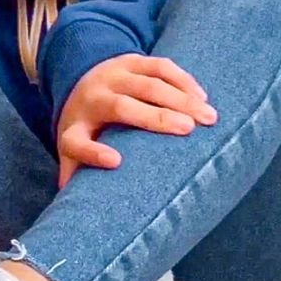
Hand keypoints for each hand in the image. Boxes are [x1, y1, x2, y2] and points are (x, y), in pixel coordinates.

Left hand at [56, 53, 217, 189]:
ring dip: (180, 98)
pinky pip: (159, 66)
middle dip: (154, 117)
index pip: (77, 143)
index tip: (115, 162)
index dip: (94, 153)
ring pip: (147, 82)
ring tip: (208, 117)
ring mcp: (112, 76)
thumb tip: (83, 219)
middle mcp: (92, 99)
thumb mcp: (73, 153)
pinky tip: (202, 97)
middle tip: (187, 129)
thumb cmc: (85, 128)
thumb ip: (77, 180)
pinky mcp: (130, 60)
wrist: (78, 78)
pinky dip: (182, 80)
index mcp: (75, 129)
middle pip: (121, 106)